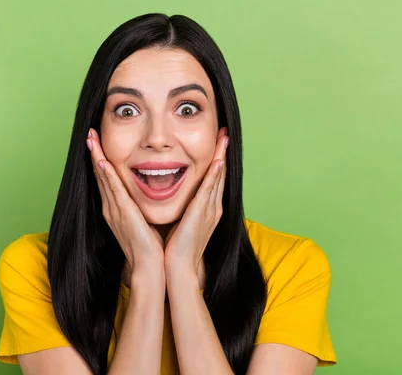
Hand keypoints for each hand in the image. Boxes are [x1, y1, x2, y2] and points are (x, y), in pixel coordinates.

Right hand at [87, 128, 164, 282]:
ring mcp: (114, 210)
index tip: (98, 143)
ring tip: (91, 139)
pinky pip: (113, 190)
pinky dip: (106, 175)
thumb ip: (140, 206)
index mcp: (116, 209)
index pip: (106, 179)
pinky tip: (102, 161)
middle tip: (89, 134)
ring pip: (103, 178)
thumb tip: (149, 194)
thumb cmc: (150, 246)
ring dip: (96, 157)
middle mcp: (111, 207)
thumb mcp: (143, 220)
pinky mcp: (122, 213)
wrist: (149, 266)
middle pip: (100, 175)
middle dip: (94, 153)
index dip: (101, 160)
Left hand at [163, 127, 228, 286]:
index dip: (216, 161)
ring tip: (224, 138)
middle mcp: (212, 207)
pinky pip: (209, 189)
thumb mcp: (182, 223)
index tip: (217, 144)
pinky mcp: (202, 213)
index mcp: (207, 209)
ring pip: (217, 177)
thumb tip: (177, 198)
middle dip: (222, 153)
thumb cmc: (177, 248)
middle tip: (224, 133)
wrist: (178, 267)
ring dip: (221, 156)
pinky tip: (217, 160)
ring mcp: (209, 209)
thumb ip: (183, 209)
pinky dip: (214, 174)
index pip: (213, 180)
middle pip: (219, 174)